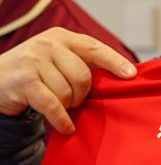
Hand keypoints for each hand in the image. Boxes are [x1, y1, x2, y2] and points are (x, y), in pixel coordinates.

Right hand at [0, 27, 136, 133]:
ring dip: (69, 105)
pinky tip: (66, 126)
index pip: (95, 48)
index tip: (132, 75)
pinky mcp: (24, 81)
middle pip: (83, 76)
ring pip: (67, 92)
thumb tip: (121, 75)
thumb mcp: (57, 58)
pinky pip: (53, 105)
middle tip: (77, 100)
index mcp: (62, 37)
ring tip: (63, 106)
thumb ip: (82, 62)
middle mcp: (48, 44)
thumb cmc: (36, 71)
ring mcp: (34, 61)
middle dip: (84, 94)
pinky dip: (62, 119)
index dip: (115, 62)